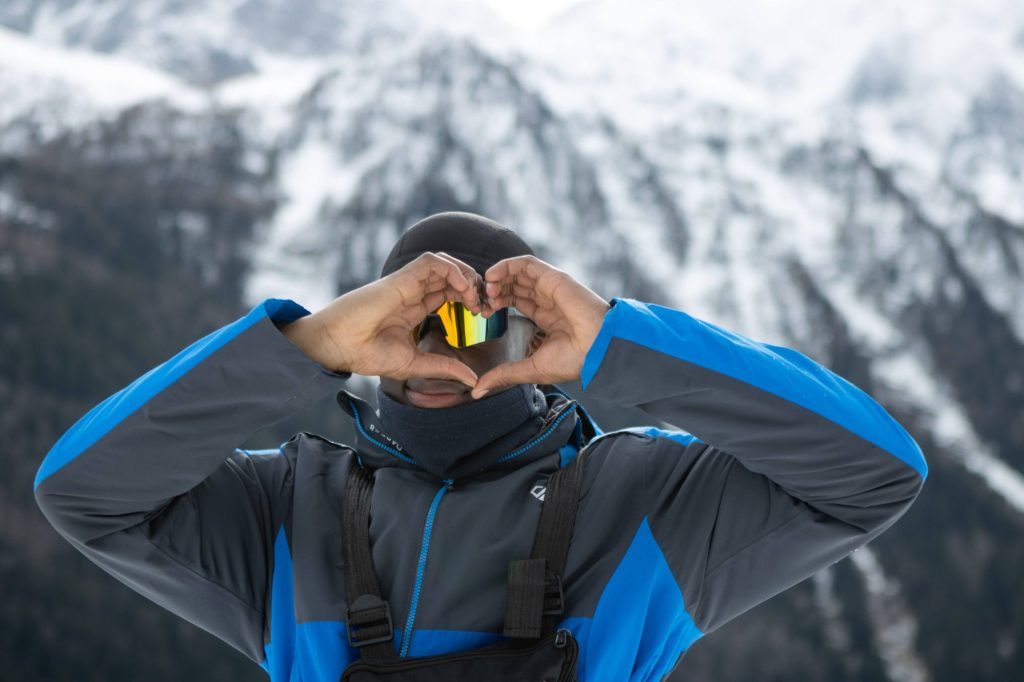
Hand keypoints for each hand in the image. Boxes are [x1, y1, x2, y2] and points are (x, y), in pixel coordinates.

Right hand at [284, 252, 485, 386]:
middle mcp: (413, 293)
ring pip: (444, 264)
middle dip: (474, 286)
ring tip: (475, 296)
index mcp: (415, 309)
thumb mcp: (415, 364)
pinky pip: (431, 262)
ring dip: (465, 275)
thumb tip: (473, 380)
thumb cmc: (367, 354)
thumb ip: (444, 367)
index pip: (449, 294)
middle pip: (451, 277)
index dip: (470, 299)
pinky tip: (462, 286)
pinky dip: (451, 268)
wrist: (338, 347)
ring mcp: (407, 284)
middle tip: (486, 305)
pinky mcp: (400, 279)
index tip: (484, 315)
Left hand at [470, 255, 609, 398]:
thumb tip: (478, 390)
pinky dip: (507, 265)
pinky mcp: (553, 278)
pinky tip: (493, 276)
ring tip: (486, 290)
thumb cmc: (573, 361)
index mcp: (545, 317)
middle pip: (514, 285)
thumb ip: (504, 374)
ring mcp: (550, 287)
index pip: (516, 300)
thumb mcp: (530, 368)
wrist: (598, 350)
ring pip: (518, 273)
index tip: (483, 314)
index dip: (496, 303)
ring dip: (498, 278)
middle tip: (480, 302)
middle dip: (494, 291)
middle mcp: (547, 300)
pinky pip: (526, 264)